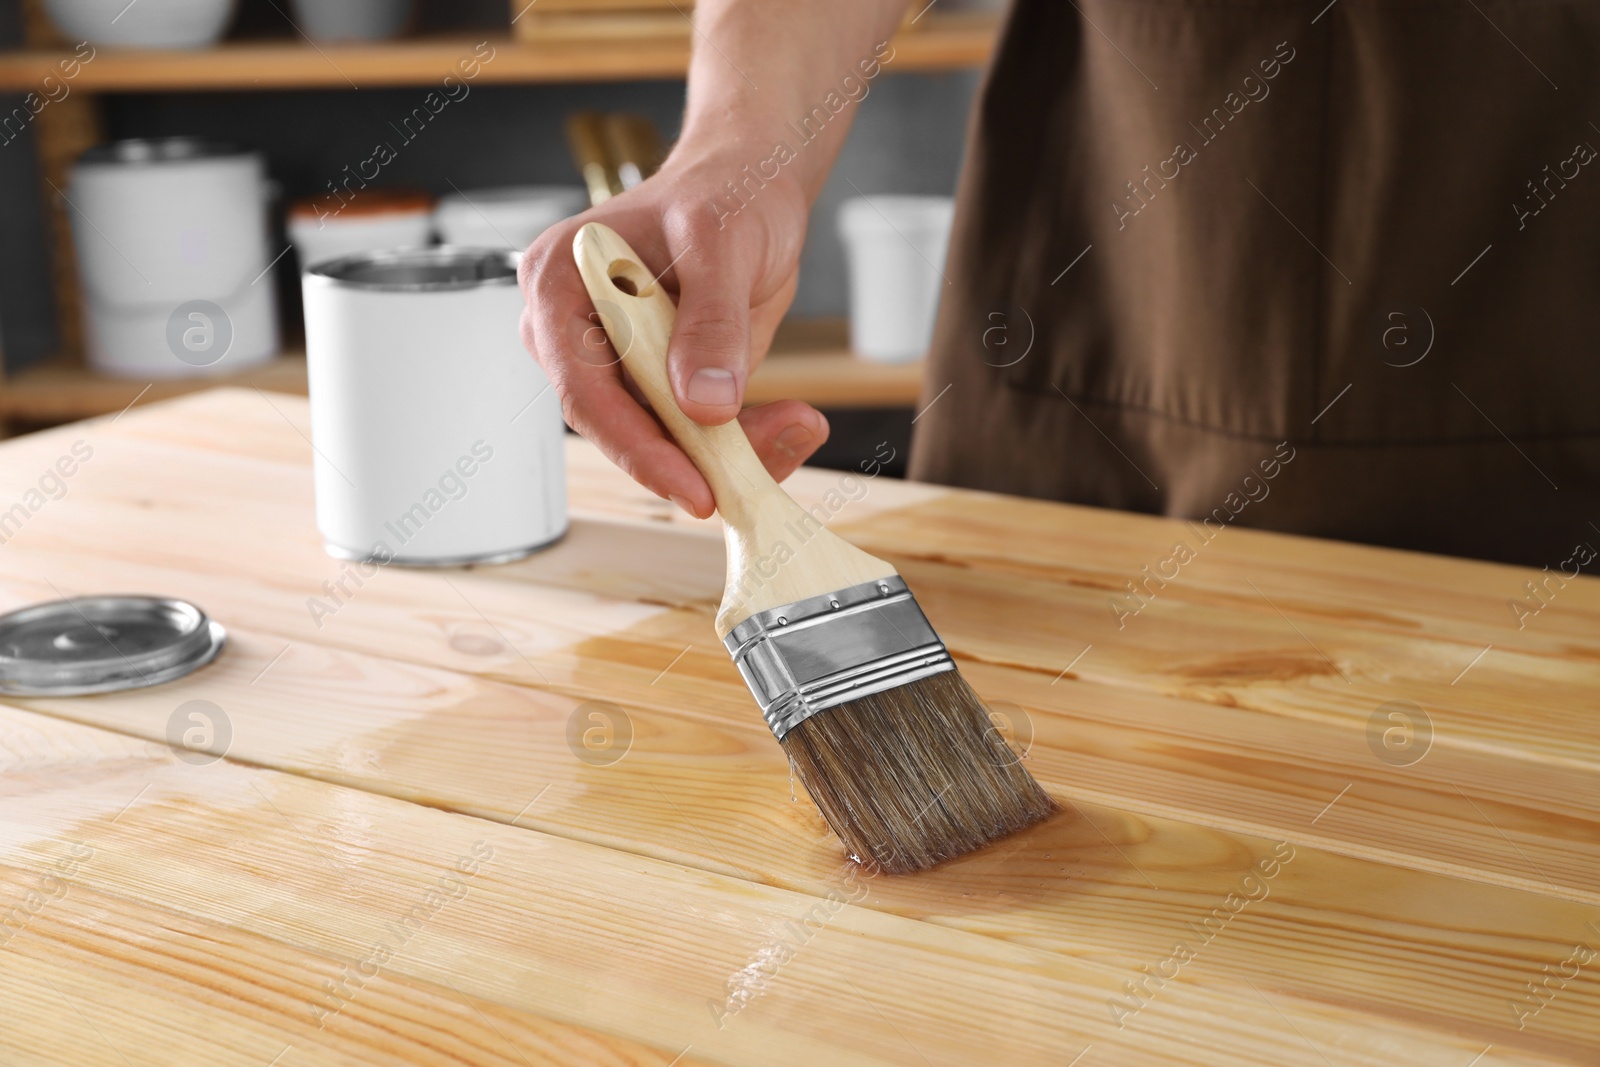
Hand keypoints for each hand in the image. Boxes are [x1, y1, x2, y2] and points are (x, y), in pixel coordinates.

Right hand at [518, 151, 827, 518]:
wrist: (753, 185)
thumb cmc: (722, 190)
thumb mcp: (720, 239)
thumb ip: (711, 320)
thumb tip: (703, 401)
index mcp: (561, 286)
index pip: (584, 389)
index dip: (634, 445)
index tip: (690, 484)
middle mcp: (578, 333)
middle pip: (619, 425)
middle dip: (690, 456)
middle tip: (750, 476)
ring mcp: (622, 363)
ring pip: (663, 438)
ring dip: (729, 451)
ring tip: (794, 427)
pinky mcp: (663, 383)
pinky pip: (697, 431)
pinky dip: (744, 440)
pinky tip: (791, 423)